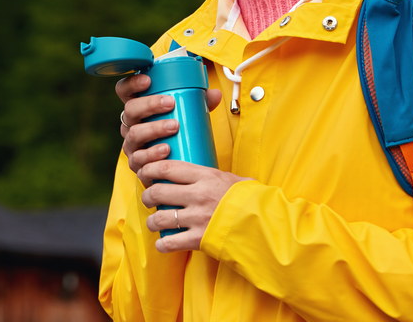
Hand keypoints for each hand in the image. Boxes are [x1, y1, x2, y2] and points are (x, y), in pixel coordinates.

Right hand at [115, 74, 220, 174]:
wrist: (175, 166)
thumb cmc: (177, 133)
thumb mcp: (186, 115)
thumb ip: (199, 103)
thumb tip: (215, 94)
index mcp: (138, 108)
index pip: (125, 90)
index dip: (132, 83)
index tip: (148, 80)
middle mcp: (130, 125)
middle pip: (130, 110)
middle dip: (149, 104)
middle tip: (170, 103)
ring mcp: (132, 145)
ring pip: (134, 134)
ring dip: (154, 128)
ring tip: (174, 126)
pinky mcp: (137, 164)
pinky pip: (139, 159)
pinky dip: (152, 154)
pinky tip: (165, 150)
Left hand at [137, 160, 251, 251]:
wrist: (267, 225)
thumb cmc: (253, 200)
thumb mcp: (236, 180)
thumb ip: (220, 176)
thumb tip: (216, 173)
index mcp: (206, 176)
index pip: (167, 168)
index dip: (150, 169)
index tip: (146, 172)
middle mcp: (198, 195)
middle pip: (157, 191)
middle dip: (147, 196)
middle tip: (148, 198)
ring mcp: (197, 218)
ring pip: (159, 218)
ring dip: (152, 221)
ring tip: (154, 222)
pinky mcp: (199, 239)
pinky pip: (170, 242)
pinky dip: (162, 244)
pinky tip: (162, 243)